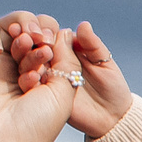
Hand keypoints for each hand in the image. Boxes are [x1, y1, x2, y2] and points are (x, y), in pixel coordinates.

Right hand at [0, 19, 73, 141]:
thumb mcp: (64, 93)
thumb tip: (61, 32)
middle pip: (26, 30)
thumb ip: (66, 60)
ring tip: (24, 40)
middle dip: (37, 26)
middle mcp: (15, 69)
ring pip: (3, 26)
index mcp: (41, 76)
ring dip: (17, 24)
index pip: (47, 41)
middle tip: (40, 37)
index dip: (52, 36)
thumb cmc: (35, 127)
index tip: (52, 47)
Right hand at [3, 12, 133, 138]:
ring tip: (33, 59)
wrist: (112, 118)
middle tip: (33, 41)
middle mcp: (55, 61)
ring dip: (29, 59)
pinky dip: (29, 79)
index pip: (52, 35)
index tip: (43, 32)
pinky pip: (30, 84)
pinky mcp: (43, 94)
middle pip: (37, 47)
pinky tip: (32, 77)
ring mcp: (47, 77)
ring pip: (31, 64)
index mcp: (69, 49)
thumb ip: (93, 45)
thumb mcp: (105, 64)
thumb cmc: (113, 88)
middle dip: (33, 43)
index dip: (45, 32)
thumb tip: (83, 24)